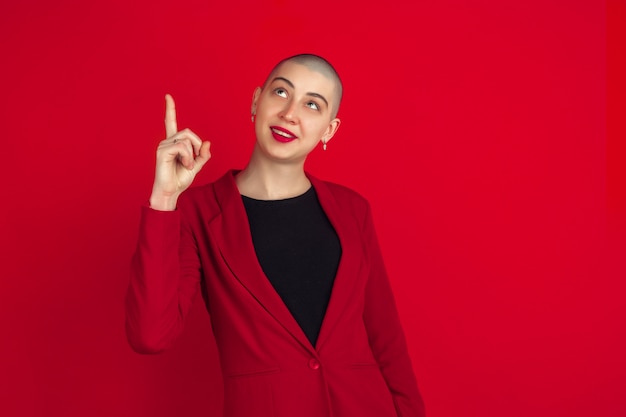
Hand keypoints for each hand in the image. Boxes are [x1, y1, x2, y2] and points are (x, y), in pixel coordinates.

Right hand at [149, 94, 210, 209]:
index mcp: (174, 143)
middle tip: (196, 159)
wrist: (171, 192)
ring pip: (186, 140)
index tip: (168, 96)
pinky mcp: (162, 152)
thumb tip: (207, 142)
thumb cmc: (180, 179)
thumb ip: (202, 155)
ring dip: (192, 154)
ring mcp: (163, 146)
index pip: (170, 122)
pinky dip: (188, 157)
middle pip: (188, 132)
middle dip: (197, 145)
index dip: (170, 109)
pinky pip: (182, 147)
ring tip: (188, 166)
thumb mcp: (196, 166)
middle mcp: (166, 142)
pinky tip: (185, 165)